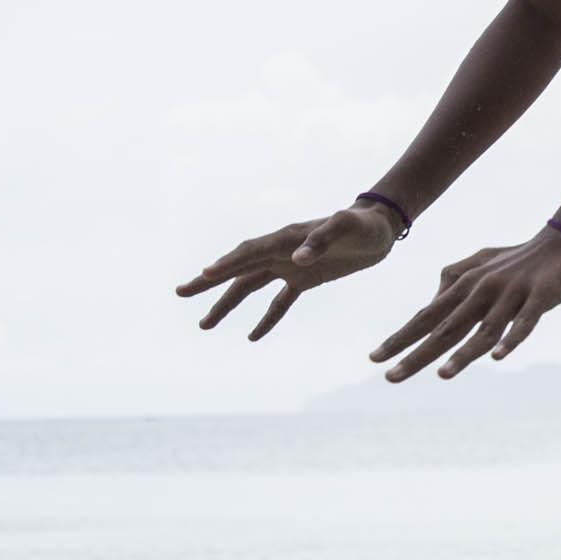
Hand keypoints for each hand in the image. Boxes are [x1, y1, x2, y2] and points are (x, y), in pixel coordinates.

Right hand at [175, 204, 398, 339]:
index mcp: (286, 238)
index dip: (227, 263)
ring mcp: (290, 266)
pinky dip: (266, 318)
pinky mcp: (305, 280)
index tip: (204, 274)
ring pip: (250, 287)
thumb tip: (298, 260)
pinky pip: (279, 302)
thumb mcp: (347, 226)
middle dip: (209, 282)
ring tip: (204, 324)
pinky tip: (251, 336)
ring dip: (228, 304)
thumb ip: (322, 239)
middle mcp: (281, 251)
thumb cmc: (363, 223)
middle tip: (180, 293)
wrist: (380, 228)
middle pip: (238, 269)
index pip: (249, 252)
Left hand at [369, 228, 560, 381]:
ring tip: (442, 375)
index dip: (400, 337)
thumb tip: (433, 298)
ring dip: (463, 353)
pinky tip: (500, 358)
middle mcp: (483, 289)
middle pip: (446, 327)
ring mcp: (512, 293)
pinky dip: (512, 339)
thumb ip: (455, 276)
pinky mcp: (541, 295)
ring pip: (484, 329)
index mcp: (467, 284)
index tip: (374, 358)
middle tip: (390, 376)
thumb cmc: (525, 256)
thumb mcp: (484, 262)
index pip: (427, 316)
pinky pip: (525, 321)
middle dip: (417, 353)